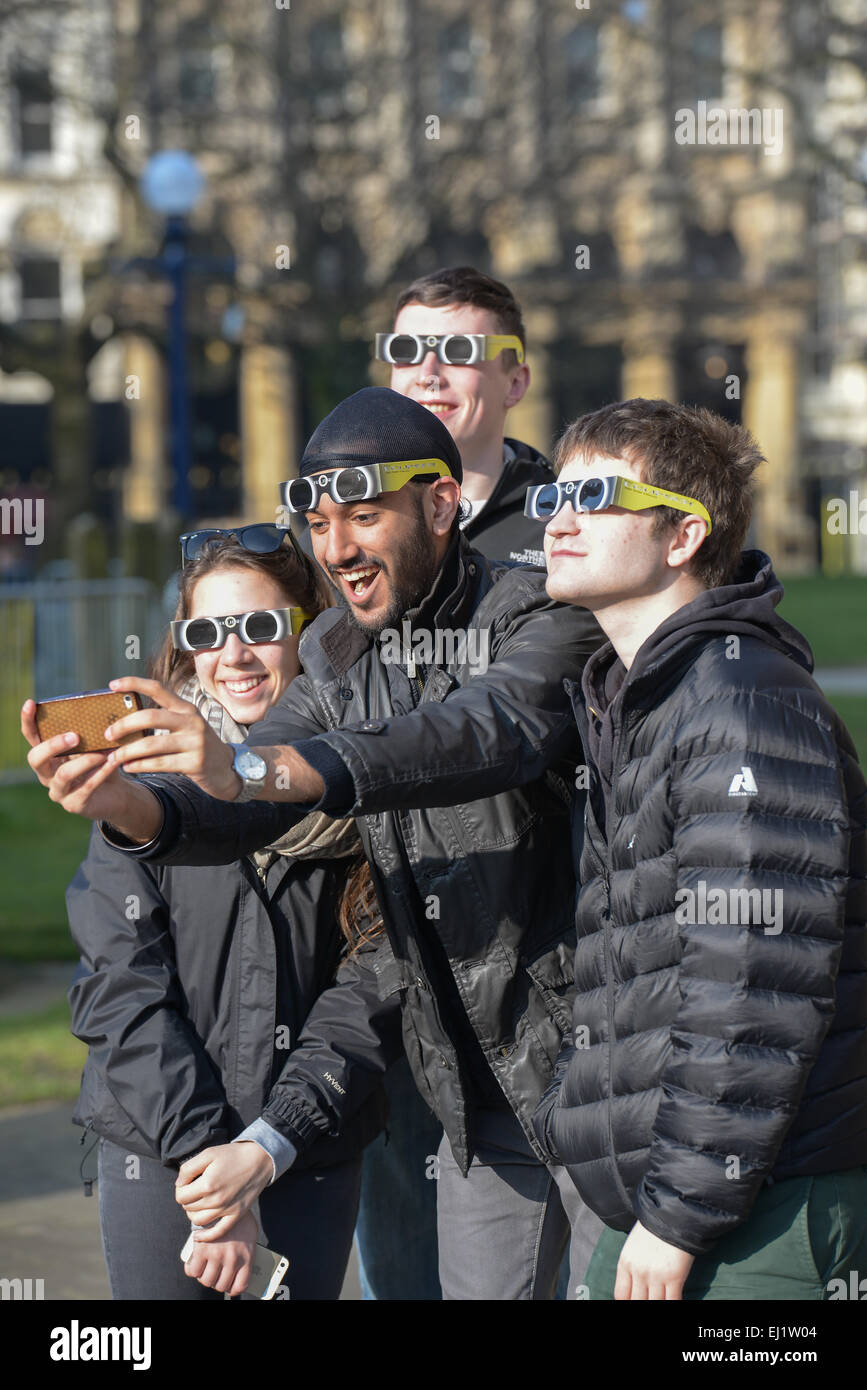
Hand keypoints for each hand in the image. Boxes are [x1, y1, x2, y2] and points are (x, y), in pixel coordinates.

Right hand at [20, 698, 161, 837]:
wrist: (117, 794)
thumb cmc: (101, 764)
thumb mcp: (94, 746)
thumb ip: (89, 733)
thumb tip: (97, 710)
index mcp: (48, 756)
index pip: (32, 737)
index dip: (28, 721)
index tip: (30, 703)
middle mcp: (47, 774)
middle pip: (36, 759)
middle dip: (53, 745)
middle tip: (75, 736)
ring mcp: (58, 791)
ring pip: (63, 775)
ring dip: (85, 761)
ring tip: (103, 752)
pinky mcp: (74, 804)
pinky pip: (86, 787)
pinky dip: (100, 773)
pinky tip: (113, 762)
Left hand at [100, 677, 239, 800]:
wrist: (227, 769)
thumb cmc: (198, 746)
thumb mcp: (187, 726)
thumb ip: (164, 719)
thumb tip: (126, 720)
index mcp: (187, 708)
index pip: (158, 688)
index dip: (134, 683)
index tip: (112, 684)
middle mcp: (192, 721)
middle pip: (150, 717)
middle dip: (124, 725)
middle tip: (108, 734)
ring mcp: (194, 742)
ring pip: (151, 744)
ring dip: (127, 752)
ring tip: (113, 757)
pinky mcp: (194, 763)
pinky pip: (159, 764)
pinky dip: (139, 766)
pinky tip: (128, 767)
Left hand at [175, 1142, 273, 1237]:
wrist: (259, 1159)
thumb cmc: (233, 1155)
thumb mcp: (208, 1153)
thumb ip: (188, 1168)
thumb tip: (179, 1184)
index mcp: (207, 1185)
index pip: (181, 1196)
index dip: (180, 1189)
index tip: (187, 1182)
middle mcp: (216, 1200)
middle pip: (188, 1208)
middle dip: (187, 1199)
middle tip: (194, 1189)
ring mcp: (227, 1210)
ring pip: (198, 1221)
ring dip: (193, 1213)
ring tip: (199, 1202)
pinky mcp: (236, 1215)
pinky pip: (217, 1233)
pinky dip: (205, 1236)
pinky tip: (199, 1235)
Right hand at [182, 1209, 258, 1295]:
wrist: (226, 1195)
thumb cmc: (238, 1215)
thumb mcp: (251, 1232)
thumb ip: (247, 1250)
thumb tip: (246, 1265)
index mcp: (246, 1256)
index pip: (240, 1285)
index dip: (232, 1288)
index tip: (228, 1285)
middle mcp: (232, 1259)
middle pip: (220, 1285)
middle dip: (216, 1281)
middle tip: (214, 1273)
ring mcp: (217, 1256)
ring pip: (206, 1280)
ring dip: (204, 1276)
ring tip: (204, 1267)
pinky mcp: (202, 1250)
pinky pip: (193, 1271)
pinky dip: (192, 1269)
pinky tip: (195, 1262)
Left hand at [614, 1222, 694, 1299]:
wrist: (672, 1213)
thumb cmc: (653, 1228)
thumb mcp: (633, 1245)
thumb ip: (632, 1265)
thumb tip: (635, 1286)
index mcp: (625, 1262)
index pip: (621, 1295)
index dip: (628, 1303)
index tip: (635, 1300)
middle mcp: (638, 1271)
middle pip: (637, 1303)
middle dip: (643, 1304)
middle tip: (650, 1299)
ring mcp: (656, 1275)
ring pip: (654, 1304)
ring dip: (658, 1303)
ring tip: (661, 1299)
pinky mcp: (674, 1276)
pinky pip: (672, 1301)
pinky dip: (674, 1304)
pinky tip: (675, 1300)